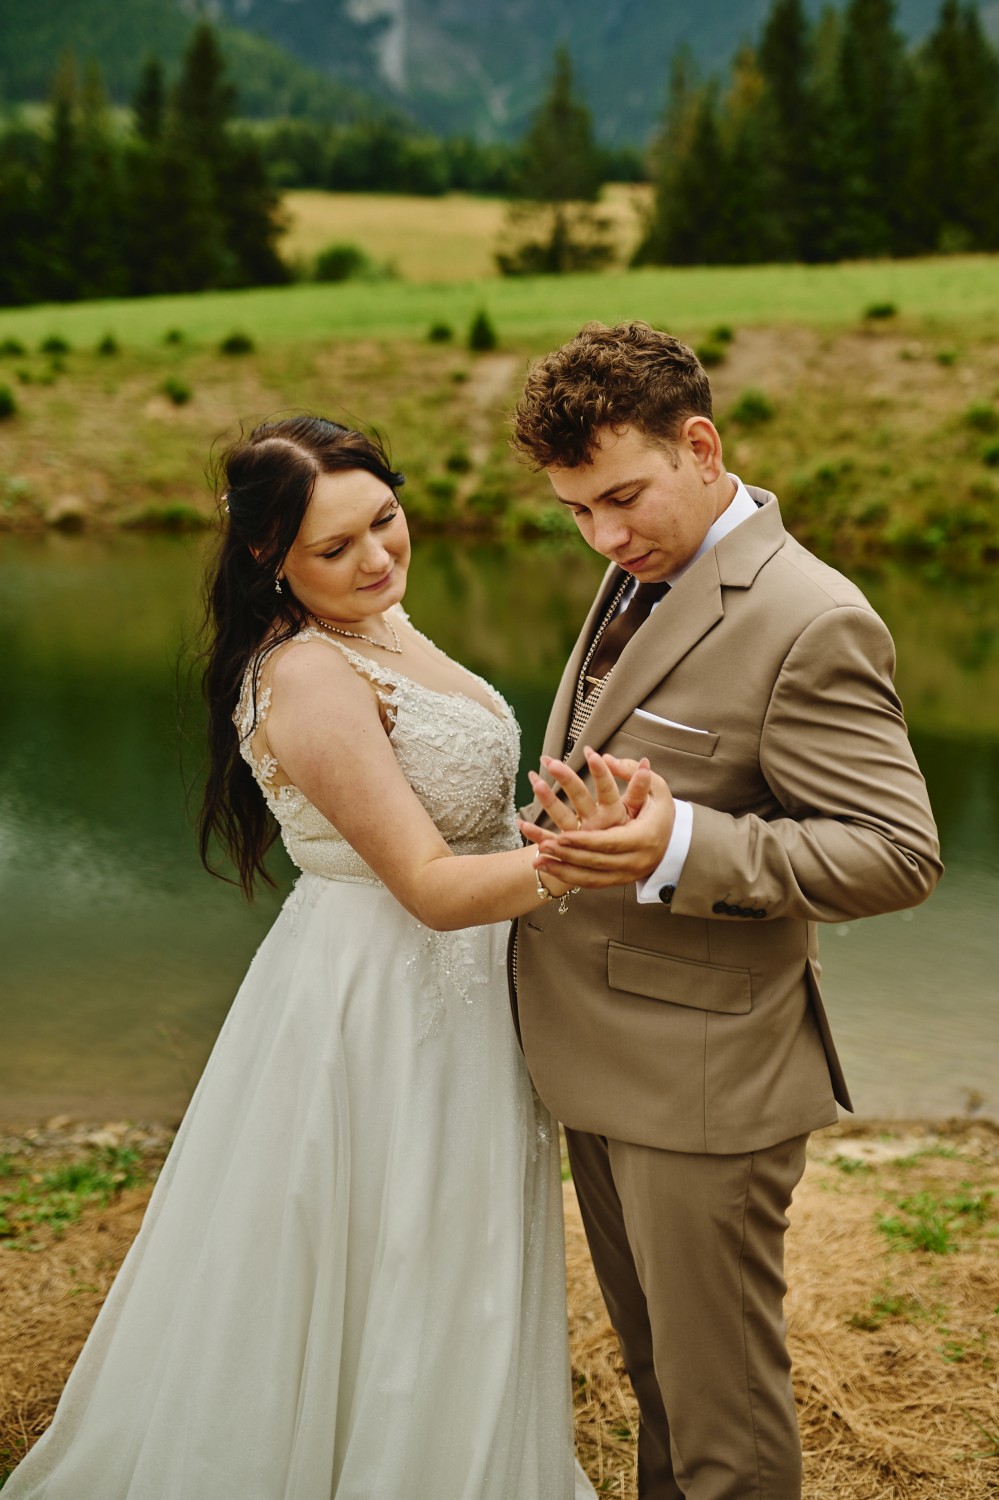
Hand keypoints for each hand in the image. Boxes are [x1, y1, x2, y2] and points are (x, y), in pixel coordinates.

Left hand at [521, 753, 674, 887]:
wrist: (676, 844)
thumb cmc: (662, 810)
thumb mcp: (657, 788)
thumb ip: (631, 772)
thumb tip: (606, 757)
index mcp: (644, 836)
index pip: (610, 842)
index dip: (585, 841)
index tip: (562, 835)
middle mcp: (635, 859)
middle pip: (597, 861)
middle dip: (568, 854)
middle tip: (543, 845)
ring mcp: (626, 874)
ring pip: (590, 876)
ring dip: (562, 868)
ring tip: (537, 858)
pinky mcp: (617, 881)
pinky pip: (589, 882)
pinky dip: (566, 876)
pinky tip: (546, 867)